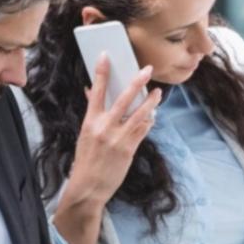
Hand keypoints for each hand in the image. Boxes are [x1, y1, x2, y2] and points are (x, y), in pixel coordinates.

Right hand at [53, 58, 160, 243]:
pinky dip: (149, 121)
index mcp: (90, 121)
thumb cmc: (85, 160)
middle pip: (124, 98)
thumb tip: (92, 93)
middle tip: (147, 69)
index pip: (96, 91)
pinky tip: (153, 115)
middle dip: (137, 82)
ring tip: (158, 93)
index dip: (101, 72)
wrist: (88, 187)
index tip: (106, 56)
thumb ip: (92, 115)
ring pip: (140, 114)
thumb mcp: (85, 135)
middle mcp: (105, 127)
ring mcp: (118, 138)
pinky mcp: (129, 149)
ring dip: (151, 102)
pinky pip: (143, 130)